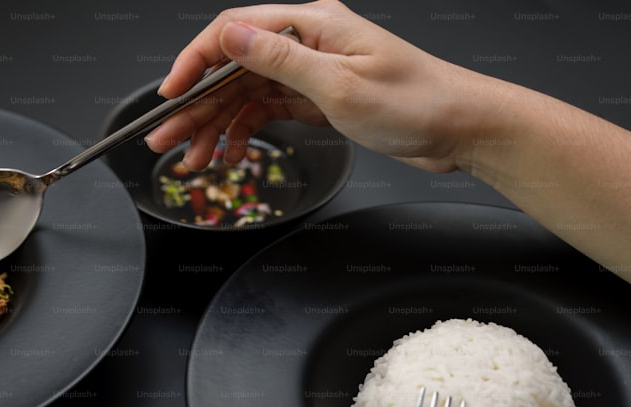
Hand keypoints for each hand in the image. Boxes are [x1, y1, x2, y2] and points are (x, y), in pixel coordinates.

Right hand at [144, 0, 490, 173]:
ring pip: (246, 93)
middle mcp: (308, 42)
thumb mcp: (341, 85)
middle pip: (233, 69)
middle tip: (169, 139)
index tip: (169, 95)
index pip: (234, 32)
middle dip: (197, 106)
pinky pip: (269, 109)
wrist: (462, 129)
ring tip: (196, 158)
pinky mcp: (319, 96)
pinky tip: (234, 153)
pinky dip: (247, 131)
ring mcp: (312, 70)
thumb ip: (280, 59)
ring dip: (218, 125)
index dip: (194, 62)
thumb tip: (230, 36)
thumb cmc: (417, 103)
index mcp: (312, 24)